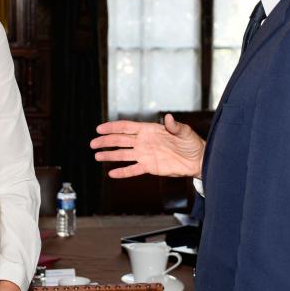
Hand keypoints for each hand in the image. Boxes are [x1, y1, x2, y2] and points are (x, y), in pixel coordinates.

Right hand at [90, 114, 205, 178]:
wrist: (197, 159)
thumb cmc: (192, 142)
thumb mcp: (185, 132)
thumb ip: (175, 126)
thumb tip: (168, 117)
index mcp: (149, 130)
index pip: (127, 127)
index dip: (112, 128)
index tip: (99, 129)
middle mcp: (144, 141)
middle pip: (121, 140)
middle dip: (106, 141)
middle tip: (92, 143)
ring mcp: (145, 154)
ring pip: (123, 155)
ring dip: (110, 155)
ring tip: (97, 156)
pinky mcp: (149, 167)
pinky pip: (133, 170)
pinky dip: (123, 172)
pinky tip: (111, 173)